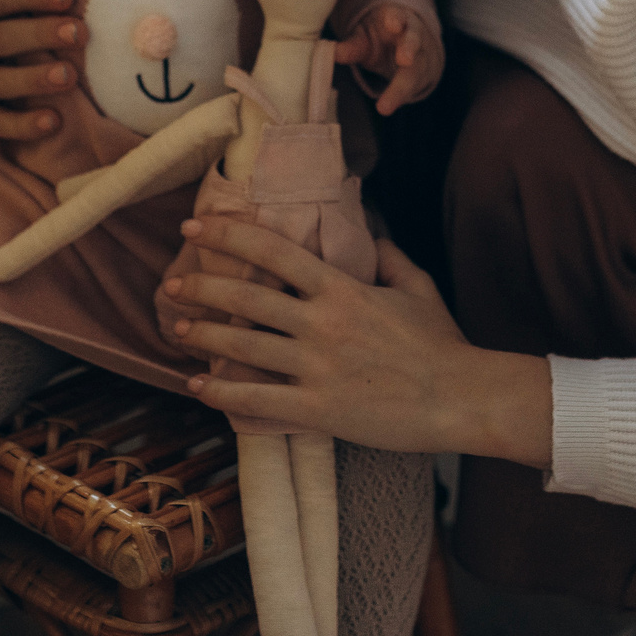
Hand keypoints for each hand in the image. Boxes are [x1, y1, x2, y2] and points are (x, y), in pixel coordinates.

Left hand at [163, 217, 551, 464]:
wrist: (463, 397)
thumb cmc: (442, 344)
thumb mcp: (418, 288)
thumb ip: (390, 258)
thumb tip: (372, 236)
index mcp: (342, 288)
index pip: (274, 251)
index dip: (230, 235)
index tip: (197, 227)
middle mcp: (322, 322)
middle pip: (248, 297)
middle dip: (204, 286)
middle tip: (173, 283)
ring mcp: (317, 366)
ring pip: (245, 345)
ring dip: (206, 335)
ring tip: (180, 328)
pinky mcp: (319, 408)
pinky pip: (259, 400)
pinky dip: (224, 392)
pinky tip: (198, 386)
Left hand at [333, 4, 440, 114]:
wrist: (407, 46)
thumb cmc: (382, 37)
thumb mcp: (365, 37)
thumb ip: (352, 46)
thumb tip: (332, 52)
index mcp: (398, 19)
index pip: (399, 16)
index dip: (396, 19)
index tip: (392, 24)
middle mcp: (414, 37)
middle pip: (415, 41)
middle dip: (410, 49)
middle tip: (404, 59)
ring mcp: (421, 57)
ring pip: (416, 69)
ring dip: (402, 87)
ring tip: (385, 104)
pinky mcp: (421, 77)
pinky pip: (412, 88)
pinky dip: (399, 97)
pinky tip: (386, 106)